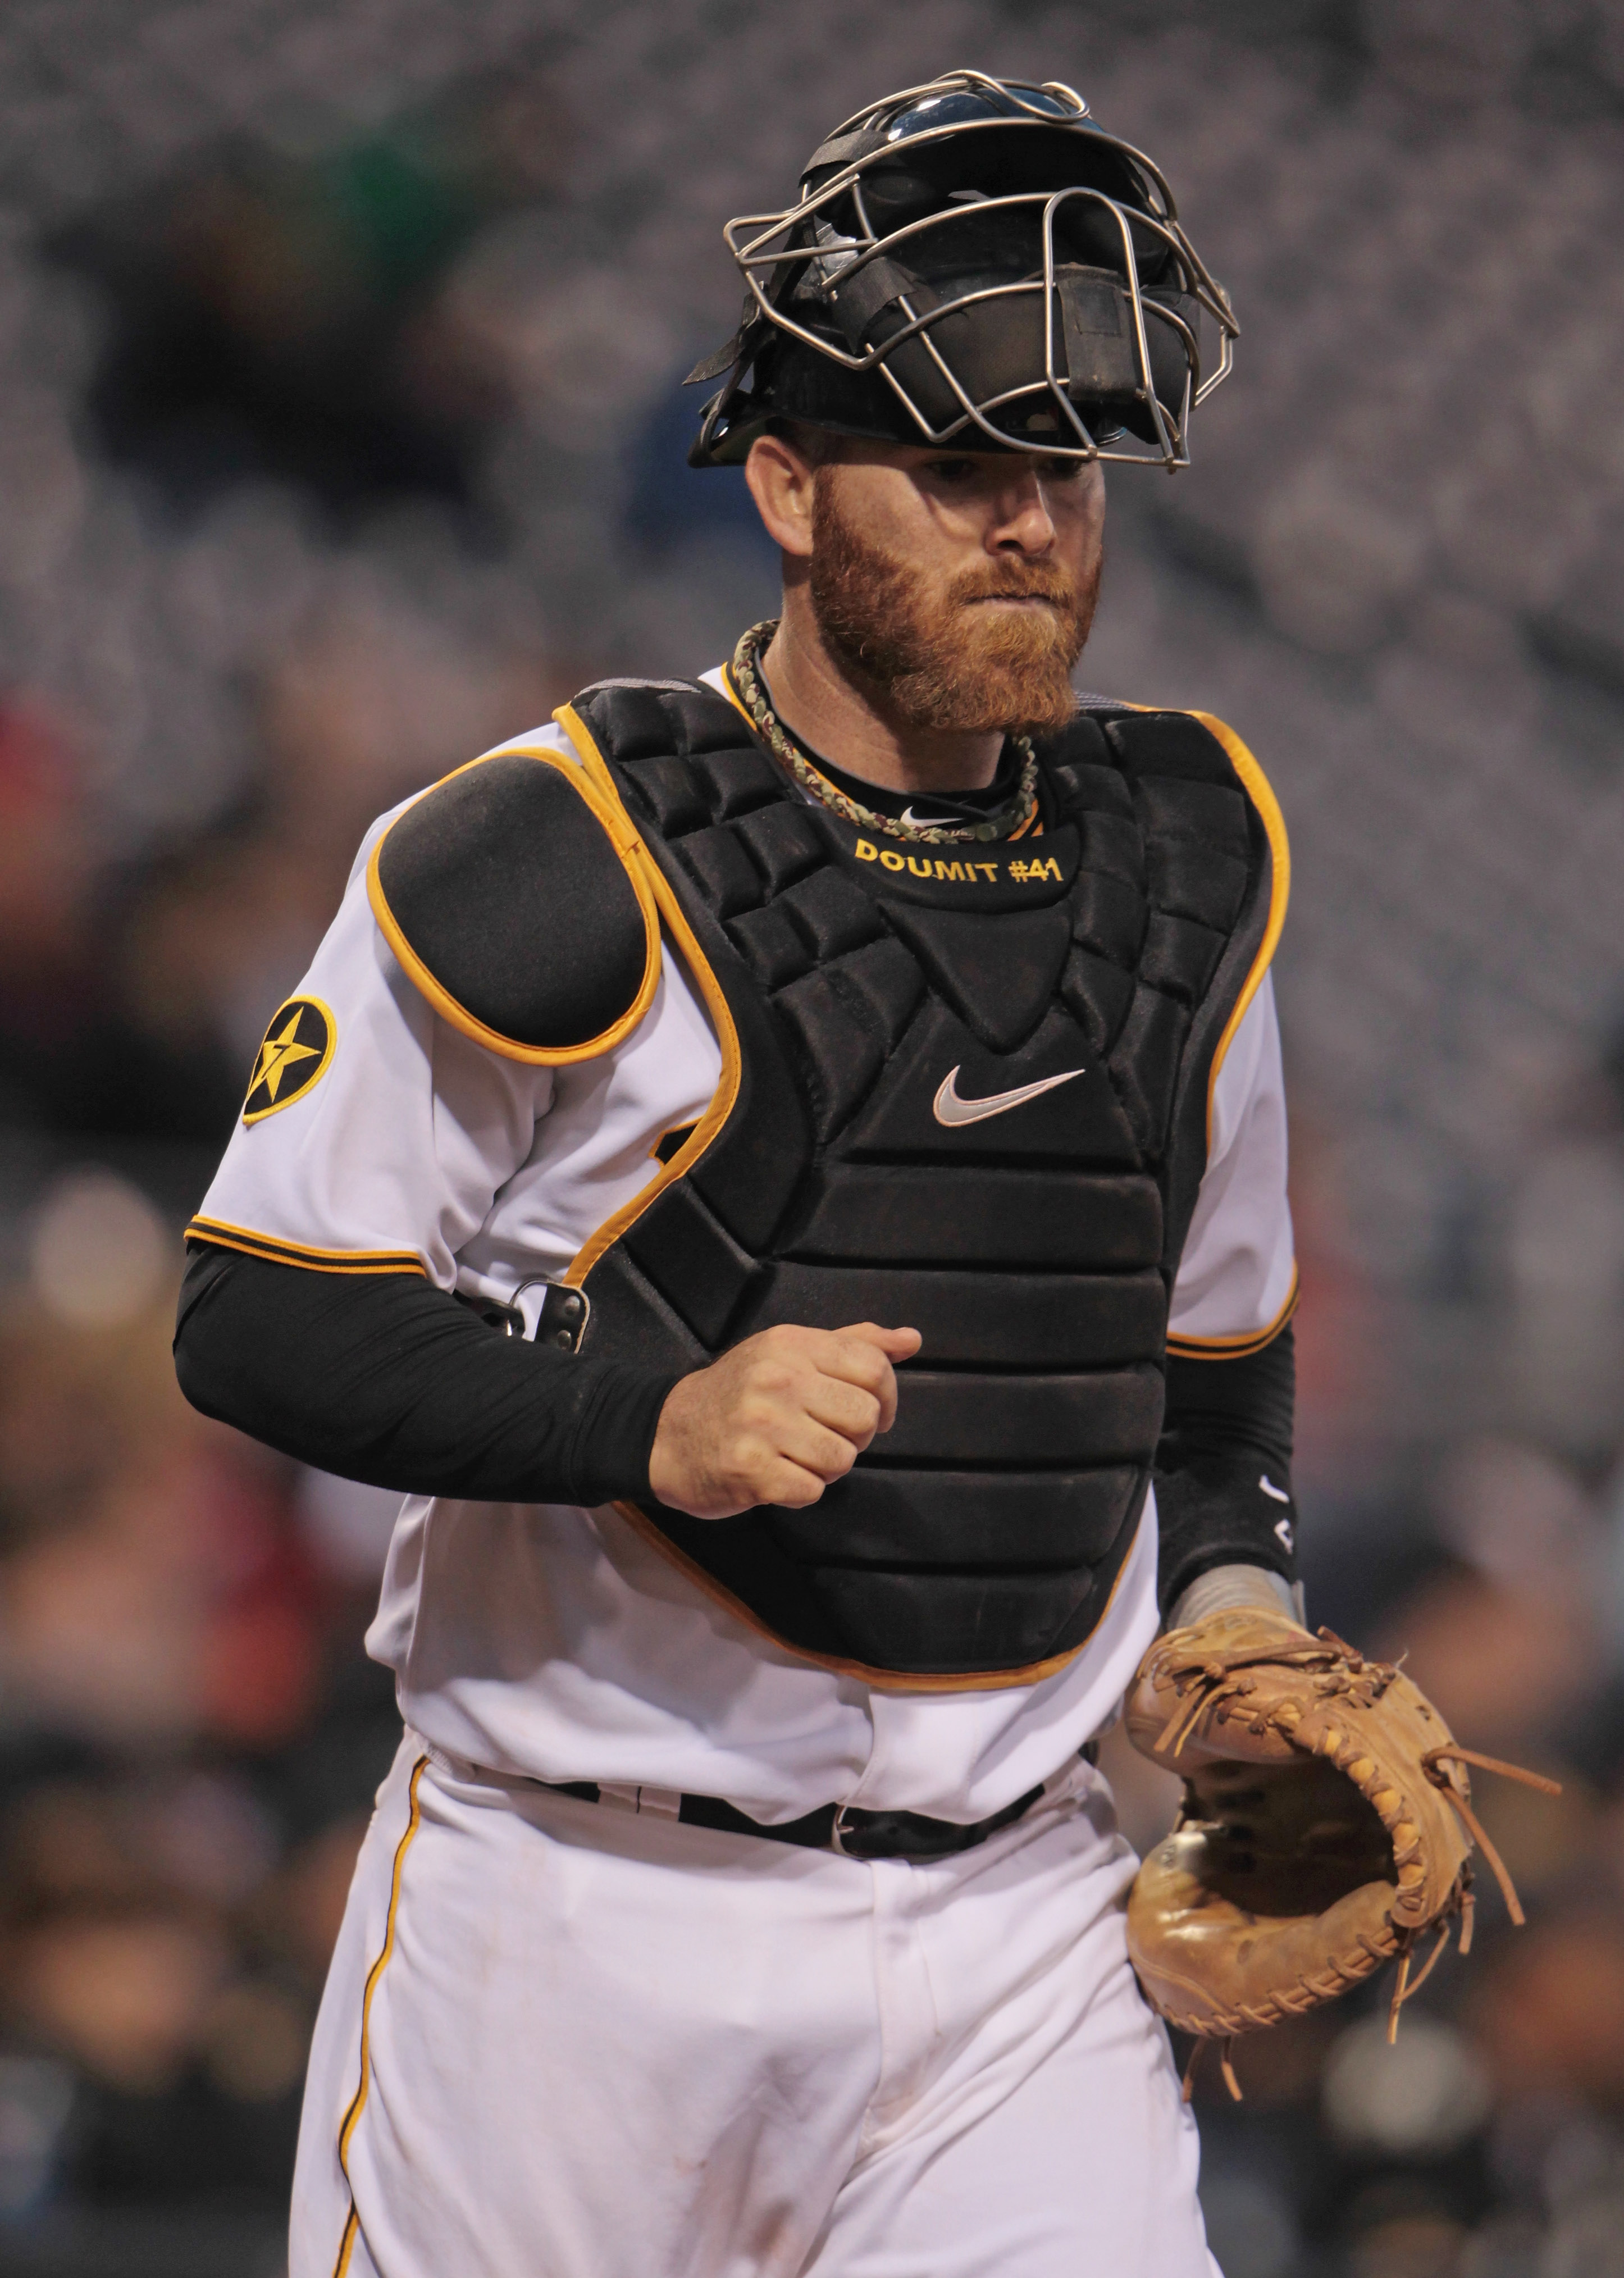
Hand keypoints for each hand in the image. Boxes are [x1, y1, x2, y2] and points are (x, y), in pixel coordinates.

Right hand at [647, 1321, 920, 1519]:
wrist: (666, 1435)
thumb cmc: (739, 1394)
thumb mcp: (789, 1354)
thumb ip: (853, 1344)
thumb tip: (911, 1340)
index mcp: (791, 1345)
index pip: (874, 1367)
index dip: (887, 1397)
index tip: (870, 1412)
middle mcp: (777, 1379)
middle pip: (865, 1417)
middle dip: (855, 1436)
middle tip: (824, 1436)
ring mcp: (762, 1426)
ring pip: (843, 1458)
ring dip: (827, 1468)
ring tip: (797, 1456)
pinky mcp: (750, 1471)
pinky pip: (812, 1491)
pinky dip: (801, 1490)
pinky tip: (777, 1475)